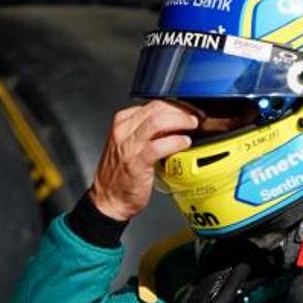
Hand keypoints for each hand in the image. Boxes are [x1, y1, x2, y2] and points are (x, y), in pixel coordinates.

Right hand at [89, 100, 197, 220]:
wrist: (108, 198)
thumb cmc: (121, 173)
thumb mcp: (131, 143)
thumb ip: (149, 131)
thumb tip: (175, 122)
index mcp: (122, 122)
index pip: (153, 103)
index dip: (175, 104)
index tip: (188, 109)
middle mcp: (123, 130)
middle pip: (157, 108)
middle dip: (180, 110)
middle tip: (194, 116)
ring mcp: (129, 146)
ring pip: (158, 122)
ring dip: (180, 121)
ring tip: (191, 126)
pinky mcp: (136, 162)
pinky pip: (159, 146)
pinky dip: (176, 142)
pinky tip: (184, 143)